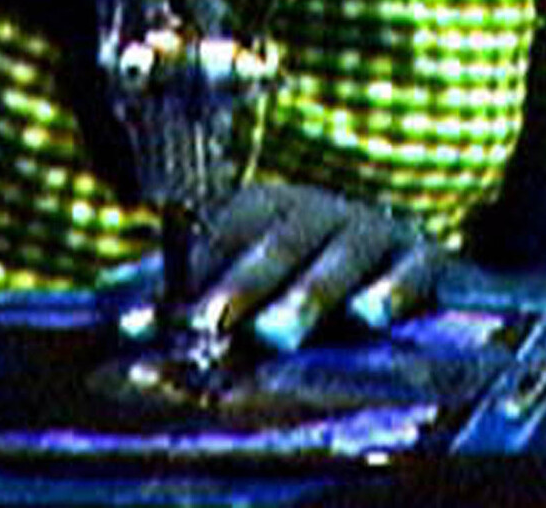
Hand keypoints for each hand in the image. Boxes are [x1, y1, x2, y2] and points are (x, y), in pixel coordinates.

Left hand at [181, 183, 447, 352]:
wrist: (413, 285)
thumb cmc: (312, 296)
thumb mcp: (254, 293)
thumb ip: (195, 304)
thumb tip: (120, 313)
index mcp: (271, 214)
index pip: (227, 228)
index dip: (191, 265)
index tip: (158, 309)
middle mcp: (321, 215)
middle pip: (282, 243)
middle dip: (245, 283)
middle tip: (210, 322)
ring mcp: (374, 234)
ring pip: (341, 257)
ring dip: (311, 292)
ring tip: (281, 331)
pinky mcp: (426, 258)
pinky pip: (412, 269)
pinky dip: (395, 288)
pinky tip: (375, 314)